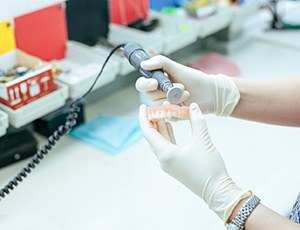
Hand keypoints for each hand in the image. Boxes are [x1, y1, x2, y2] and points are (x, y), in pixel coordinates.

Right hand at [136, 55, 239, 115]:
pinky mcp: (172, 115)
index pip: (142, 84)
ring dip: (174, 99)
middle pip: (150, 96)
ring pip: (159, 106)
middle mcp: (159, 94)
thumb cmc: (194, 79)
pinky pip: (167, 115)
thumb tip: (143, 64)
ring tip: (186, 93)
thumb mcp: (177, 67)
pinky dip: (176, 109)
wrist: (211, 92)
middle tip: (179, 86)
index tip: (154, 82)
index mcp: (157, 81)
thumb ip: (160, 62)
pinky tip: (186, 105)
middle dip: (164, 91)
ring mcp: (165, 105)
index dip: (145, 84)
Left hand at [139, 103, 250, 221]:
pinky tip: (170, 126)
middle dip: (153, 120)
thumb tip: (193, 106)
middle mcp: (163, 159)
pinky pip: (166, 146)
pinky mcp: (175, 165)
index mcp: (165, 153)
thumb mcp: (203, 140)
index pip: (147, 132)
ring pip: (159, 141)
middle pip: (152, 136)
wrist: (217, 191)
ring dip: (160, 127)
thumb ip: (197, 120)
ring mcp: (168, 163)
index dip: (144, 117)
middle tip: (155, 106)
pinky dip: (167, 135)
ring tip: (162, 112)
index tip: (143, 106)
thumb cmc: (209, 168)